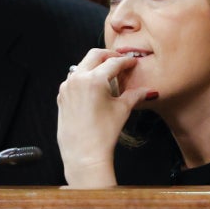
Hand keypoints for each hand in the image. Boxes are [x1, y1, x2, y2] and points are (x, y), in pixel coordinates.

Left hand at [57, 49, 155, 187]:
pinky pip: (73, 79)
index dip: (126, 61)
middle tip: (120, 61)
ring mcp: (67, 87)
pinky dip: (84, 77)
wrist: (83, 153)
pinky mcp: (61, 96)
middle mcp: (77, 79)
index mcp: (93, 79)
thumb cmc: (102, 133)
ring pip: (81, 66)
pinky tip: (94, 86)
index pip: (113, 63)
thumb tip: (148, 91)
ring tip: (108, 74)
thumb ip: (135, 95)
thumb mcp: (122, 110)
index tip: (132, 62)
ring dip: (95, 65)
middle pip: (94, 56)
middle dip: (109, 56)